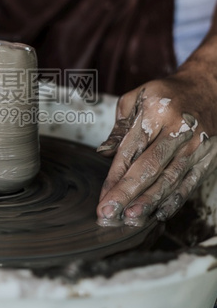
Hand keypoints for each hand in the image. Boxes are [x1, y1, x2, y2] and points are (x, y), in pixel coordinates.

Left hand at [96, 74, 216, 225]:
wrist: (209, 88)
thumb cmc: (167, 95)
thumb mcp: (138, 98)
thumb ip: (120, 127)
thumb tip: (105, 153)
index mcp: (155, 112)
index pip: (130, 150)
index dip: (114, 177)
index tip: (102, 198)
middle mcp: (177, 130)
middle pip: (149, 167)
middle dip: (127, 193)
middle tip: (109, 213)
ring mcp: (195, 146)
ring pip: (170, 179)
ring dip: (149, 201)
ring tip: (131, 218)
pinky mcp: (208, 158)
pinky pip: (189, 183)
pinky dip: (175, 200)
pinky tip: (159, 214)